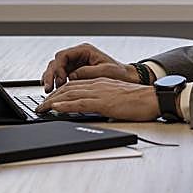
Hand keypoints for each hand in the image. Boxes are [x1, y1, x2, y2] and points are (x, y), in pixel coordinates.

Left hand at [36, 78, 160, 121]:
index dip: (60, 93)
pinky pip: (80, 103)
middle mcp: (97, 84)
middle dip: (51, 97)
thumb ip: (104, 100)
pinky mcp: (103, 102)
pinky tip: (55, 108)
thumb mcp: (116, 97)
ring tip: (42, 108)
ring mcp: (99, 92)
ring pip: (70, 94)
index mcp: (100, 83)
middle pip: (68, 88)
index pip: (74, 86)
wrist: (151, 98)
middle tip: (40, 106)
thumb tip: (95, 110)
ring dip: (53, 102)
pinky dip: (65, 105)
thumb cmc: (138, 100)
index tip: (49, 101)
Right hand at [41, 42, 138, 91]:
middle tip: (49, 87)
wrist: (127, 78)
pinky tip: (54, 90)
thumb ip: (87, 72)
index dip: (58, 68)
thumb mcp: (104, 71)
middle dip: (51, 74)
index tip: (61, 80)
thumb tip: (71, 76)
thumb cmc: (118, 73)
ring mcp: (75, 63)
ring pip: (56, 68)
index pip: (63, 56)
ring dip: (52, 79)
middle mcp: (78, 55)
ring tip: (49, 90)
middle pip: (57, 62)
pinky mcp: (75, 72)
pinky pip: (61, 75)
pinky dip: (56, 82)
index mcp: (84, 50)